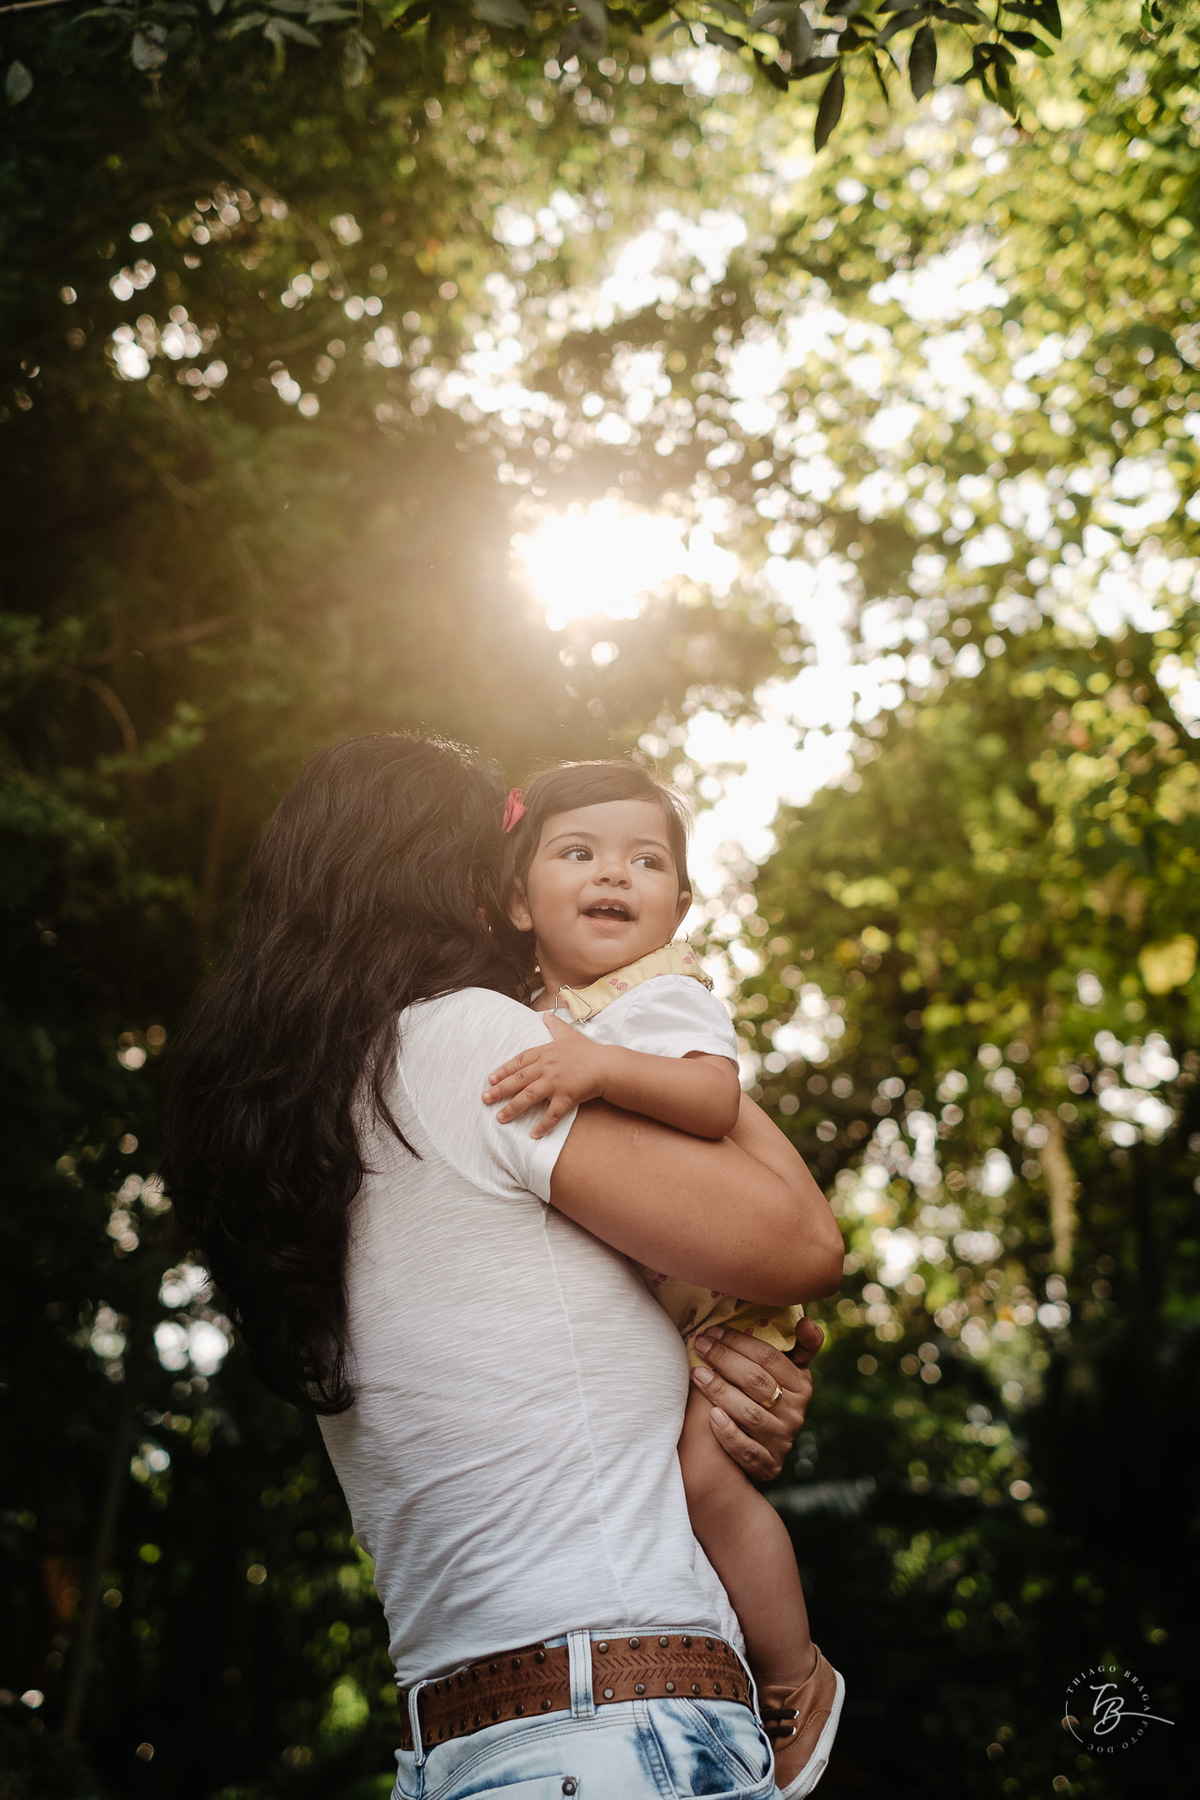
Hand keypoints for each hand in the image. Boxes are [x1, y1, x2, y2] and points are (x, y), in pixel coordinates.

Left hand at [483, 1014, 611, 1139]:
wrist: (607, 1065)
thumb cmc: (587, 1050)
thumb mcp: (569, 1034)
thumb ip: (555, 1025)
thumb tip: (546, 1014)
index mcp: (545, 1053)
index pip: (519, 1061)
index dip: (503, 1070)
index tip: (490, 1078)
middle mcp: (547, 1067)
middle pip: (518, 1080)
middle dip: (500, 1090)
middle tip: (485, 1098)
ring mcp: (556, 1083)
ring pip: (529, 1097)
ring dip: (513, 1108)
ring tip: (500, 1117)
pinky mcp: (566, 1097)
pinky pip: (552, 1114)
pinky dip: (543, 1125)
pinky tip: (533, 1135)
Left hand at [688, 1317, 823, 1481]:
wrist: (765, 1450)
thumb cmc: (771, 1396)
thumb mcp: (789, 1372)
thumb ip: (799, 1346)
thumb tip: (807, 1322)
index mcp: (801, 1386)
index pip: (769, 1357)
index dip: (739, 1341)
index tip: (713, 1331)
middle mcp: (795, 1414)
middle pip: (756, 1382)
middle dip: (724, 1359)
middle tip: (699, 1345)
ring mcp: (781, 1441)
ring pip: (749, 1414)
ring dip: (720, 1391)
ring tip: (697, 1374)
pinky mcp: (767, 1465)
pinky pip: (746, 1449)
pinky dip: (728, 1432)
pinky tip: (711, 1415)